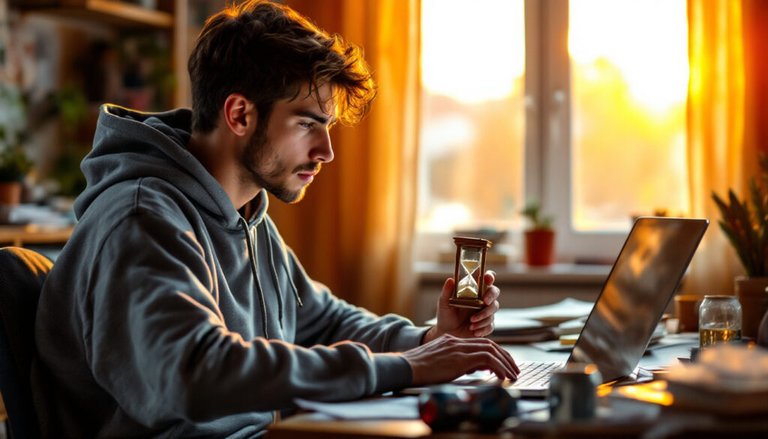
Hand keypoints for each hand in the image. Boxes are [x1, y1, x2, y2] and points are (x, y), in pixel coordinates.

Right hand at [402, 334, 518, 385]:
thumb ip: (458, 362)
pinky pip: (486, 359)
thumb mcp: (441, 363)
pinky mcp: (460, 357)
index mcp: (453, 341)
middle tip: (514, 369)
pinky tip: (502, 377)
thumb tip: (476, 369)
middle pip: (490, 344)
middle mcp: (457, 341)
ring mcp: (459, 348)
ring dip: (505, 364)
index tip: (504, 363)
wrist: (406, 367)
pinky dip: (498, 367)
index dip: (496, 352)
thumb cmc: (419, 369)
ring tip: (512, 375)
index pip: (481, 343)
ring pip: (491, 350)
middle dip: (505, 357)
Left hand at [422, 271, 499, 342]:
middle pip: (494, 292)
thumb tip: (450, 280)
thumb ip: (447, 291)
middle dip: (491, 296)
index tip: (488, 279)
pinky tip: (474, 331)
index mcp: (473, 290)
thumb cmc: (446, 314)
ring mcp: (485, 311)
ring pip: (493, 309)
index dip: (489, 276)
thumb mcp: (443, 303)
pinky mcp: (487, 324)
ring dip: (483, 316)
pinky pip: (491, 324)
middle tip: (485, 302)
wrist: (447, 333)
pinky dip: (483, 328)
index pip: (485, 279)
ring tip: (471, 323)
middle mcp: (481, 298)